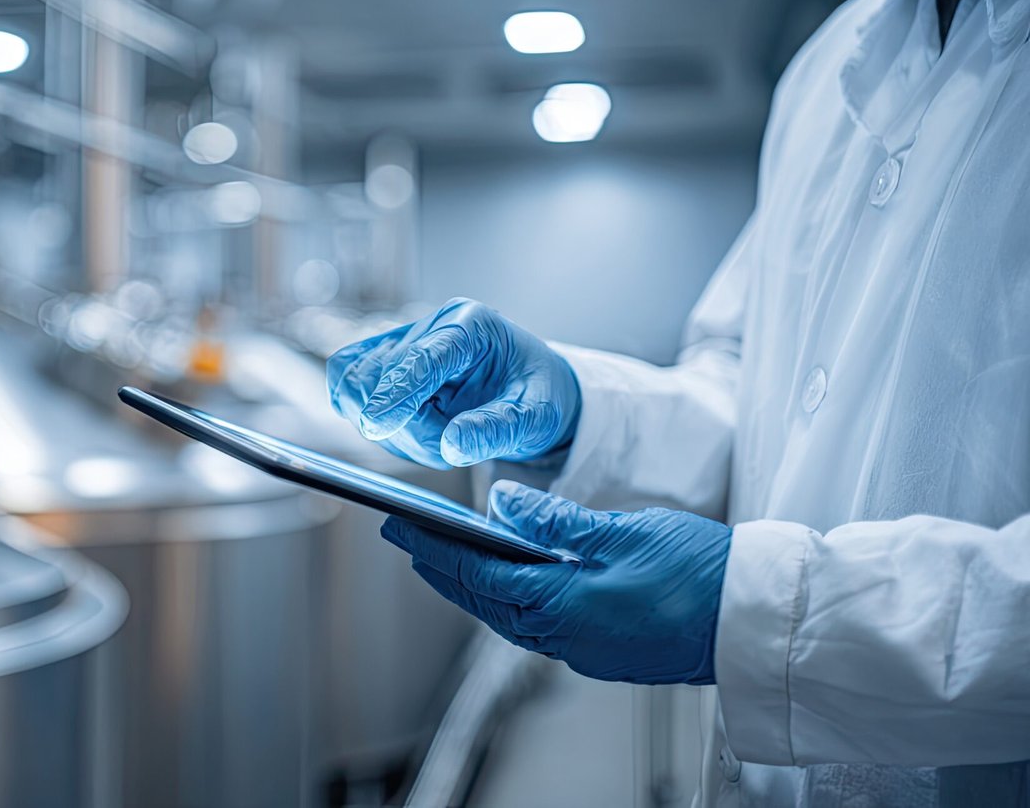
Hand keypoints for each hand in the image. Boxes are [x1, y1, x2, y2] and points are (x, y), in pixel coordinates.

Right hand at [325, 298, 579, 469]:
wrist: (526, 392)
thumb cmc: (534, 395)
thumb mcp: (537, 415)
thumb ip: (499, 428)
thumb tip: (453, 444)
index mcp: (470, 325)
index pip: (421, 356)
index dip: (396, 391)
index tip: (376, 425)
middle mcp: (430, 328)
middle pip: (381, 375)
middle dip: (404, 426)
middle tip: (445, 449)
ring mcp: (401, 345)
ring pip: (358, 385)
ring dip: (389, 429)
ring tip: (436, 442)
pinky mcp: (382, 365)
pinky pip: (349, 392)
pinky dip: (372, 422)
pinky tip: (409, 433)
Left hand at [382, 481, 730, 684]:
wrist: (755, 621)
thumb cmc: (701, 571)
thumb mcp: (624, 529)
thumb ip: (557, 521)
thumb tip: (503, 502)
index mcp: (563, 604)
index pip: (479, 575)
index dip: (436, 550)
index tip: (402, 527)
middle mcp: (565, 637)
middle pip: (485, 602)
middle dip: (443, 569)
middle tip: (409, 538)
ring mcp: (584, 651)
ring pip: (510, 619)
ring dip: (475, 589)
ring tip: (448, 557)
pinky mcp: (603, 653)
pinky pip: (540, 629)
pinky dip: (513, 603)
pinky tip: (511, 582)